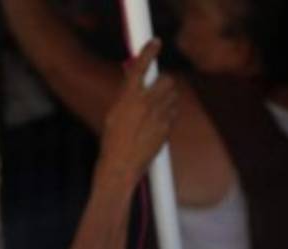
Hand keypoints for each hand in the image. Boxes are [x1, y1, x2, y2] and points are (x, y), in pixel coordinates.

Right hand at [99, 40, 176, 184]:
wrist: (121, 167)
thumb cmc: (113, 141)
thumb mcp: (114, 113)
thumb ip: (126, 94)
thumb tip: (133, 78)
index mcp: (128, 97)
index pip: (140, 66)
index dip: (149, 51)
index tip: (156, 43)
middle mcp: (145, 103)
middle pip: (166, 79)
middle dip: (164, 81)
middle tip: (158, 87)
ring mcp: (158, 116)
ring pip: (173, 95)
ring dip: (168, 96)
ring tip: (156, 108)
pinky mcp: (167, 128)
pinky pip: (173, 112)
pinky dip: (169, 113)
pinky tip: (158, 122)